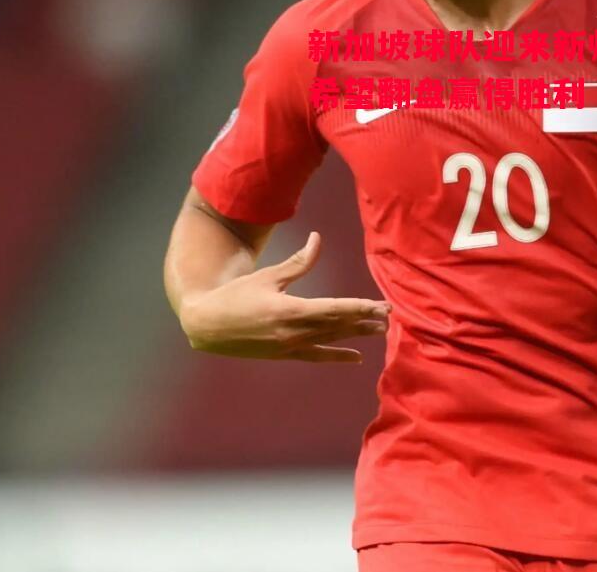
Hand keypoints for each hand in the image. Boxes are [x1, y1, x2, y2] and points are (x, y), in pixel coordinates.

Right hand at [177, 231, 390, 362]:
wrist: (207, 326)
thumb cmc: (236, 296)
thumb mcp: (268, 276)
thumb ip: (298, 262)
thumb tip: (317, 239)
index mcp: (291, 310)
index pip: (336, 309)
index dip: (361, 307)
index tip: (382, 305)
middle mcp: (294, 332)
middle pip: (339, 325)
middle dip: (365, 320)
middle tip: (389, 316)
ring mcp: (290, 346)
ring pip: (332, 340)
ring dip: (357, 335)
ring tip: (380, 332)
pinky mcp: (285, 355)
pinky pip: (316, 356)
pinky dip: (337, 356)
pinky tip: (356, 358)